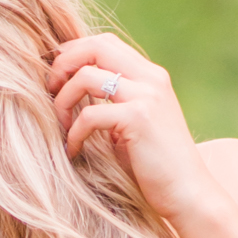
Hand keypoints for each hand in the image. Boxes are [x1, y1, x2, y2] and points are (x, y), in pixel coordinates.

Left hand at [48, 34, 226, 229]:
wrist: (189, 194)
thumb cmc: (156, 167)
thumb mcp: (134, 125)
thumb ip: (113, 103)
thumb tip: (71, 92)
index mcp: (151, 76)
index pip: (104, 43)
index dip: (73, 52)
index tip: (55, 78)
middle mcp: (151, 78)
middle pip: (95, 47)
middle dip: (63, 64)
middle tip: (49, 92)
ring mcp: (146, 96)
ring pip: (86, 76)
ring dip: (63, 101)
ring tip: (60, 127)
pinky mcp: (138, 119)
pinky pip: (89, 115)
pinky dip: (73, 134)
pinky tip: (73, 151)